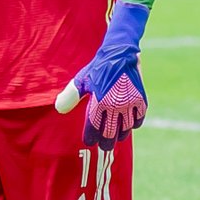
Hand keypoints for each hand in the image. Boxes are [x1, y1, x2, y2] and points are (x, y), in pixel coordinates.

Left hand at [54, 2, 148, 147]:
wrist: (120, 53)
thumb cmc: (97, 68)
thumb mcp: (81, 80)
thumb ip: (70, 96)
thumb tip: (59, 109)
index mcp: (98, 102)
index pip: (94, 128)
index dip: (91, 138)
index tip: (89, 142)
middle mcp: (114, 105)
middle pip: (110, 133)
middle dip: (106, 142)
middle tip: (104, 146)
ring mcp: (129, 103)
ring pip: (126, 128)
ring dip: (121, 135)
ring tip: (117, 137)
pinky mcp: (140, 99)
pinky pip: (139, 118)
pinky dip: (135, 124)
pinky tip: (130, 124)